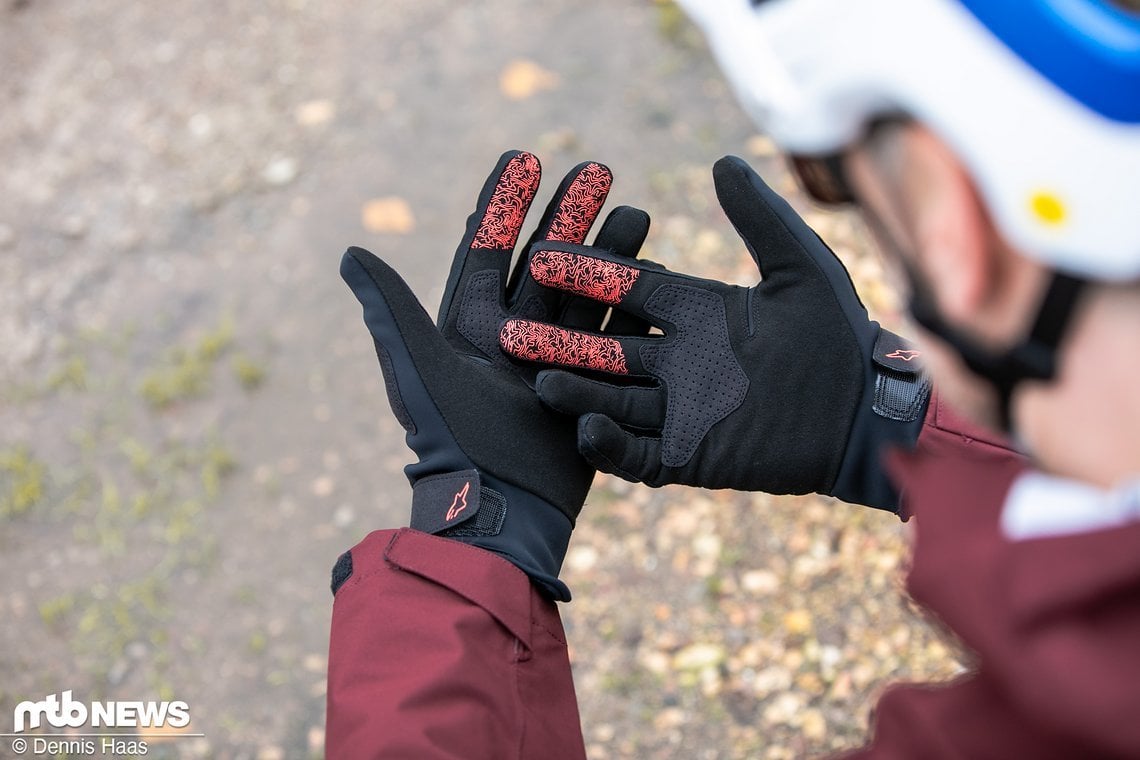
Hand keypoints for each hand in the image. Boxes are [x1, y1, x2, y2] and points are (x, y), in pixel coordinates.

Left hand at [341, 151, 648, 598]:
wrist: (500, 507)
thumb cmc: (451, 440)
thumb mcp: (417, 369)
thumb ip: (389, 310)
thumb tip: (348, 252)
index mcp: (471, 327)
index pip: (488, 249)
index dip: (503, 203)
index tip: (523, 155)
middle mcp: (514, 338)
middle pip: (546, 262)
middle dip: (570, 214)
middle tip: (598, 167)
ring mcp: (555, 361)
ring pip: (586, 292)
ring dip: (610, 251)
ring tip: (638, 211)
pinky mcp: (590, 386)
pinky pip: (614, 334)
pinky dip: (632, 302)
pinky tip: (655, 268)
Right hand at [498, 156, 928, 511]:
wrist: (867, 413)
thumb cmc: (840, 336)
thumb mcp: (801, 267)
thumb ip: (760, 217)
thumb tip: (723, 161)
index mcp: (695, 314)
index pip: (630, 291)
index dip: (590, 274)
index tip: (544, 253)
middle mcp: (677, 361)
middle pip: (604, 347)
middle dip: (559, 339)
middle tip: (510, 328)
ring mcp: (680, 411)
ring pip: (610, 400)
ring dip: (574, 393)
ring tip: (537, 382)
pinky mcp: (689, 456)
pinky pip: (637, 455)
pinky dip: (609, 447)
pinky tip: (586, 431)